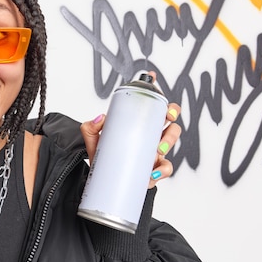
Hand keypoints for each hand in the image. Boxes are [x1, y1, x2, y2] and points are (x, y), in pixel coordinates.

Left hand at [80, 72, 181, 188]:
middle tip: (167, 116)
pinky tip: (153, 171)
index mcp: (137, 124)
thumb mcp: (93, 141)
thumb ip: (90, 128)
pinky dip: (163, 169)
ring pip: (171, 138)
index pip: (147, 105)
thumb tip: (100, 118)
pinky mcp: (155, 169)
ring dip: (169, 140)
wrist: (105, 183)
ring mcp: (154, 151)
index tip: (152, 78)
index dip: (153, 90)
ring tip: (157, 148)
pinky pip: (166, 168)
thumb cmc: (104, 158)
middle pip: (168, 117)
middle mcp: (149, 134)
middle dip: (172, 112)